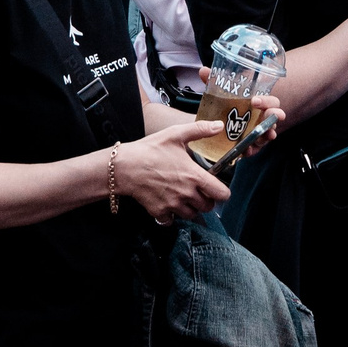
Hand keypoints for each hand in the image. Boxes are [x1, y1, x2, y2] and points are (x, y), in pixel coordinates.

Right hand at [114, 120, 233, 222]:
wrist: (124, 167)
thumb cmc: (150, 150)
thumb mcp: (175, 134)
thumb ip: (200, 130)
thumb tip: (220, 125)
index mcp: (194, 176)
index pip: (221, 194)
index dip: (222, 192)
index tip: (217, 187)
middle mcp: (186, 194)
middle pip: (208, 207)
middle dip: (207, 200)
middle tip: (199, 190)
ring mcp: (173, 205)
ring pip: (192, 215)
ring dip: (191, 207)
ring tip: (184, 196)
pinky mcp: (159, 212)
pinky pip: (172, 221)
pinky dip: (172, 215)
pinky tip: (168, 203)